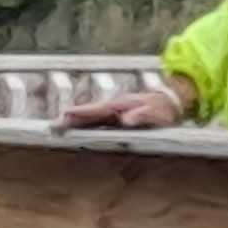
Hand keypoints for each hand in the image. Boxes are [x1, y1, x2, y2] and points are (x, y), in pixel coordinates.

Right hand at [60, 83, 185, 131]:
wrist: (172, 101)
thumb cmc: (164, 109)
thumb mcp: (156, 113)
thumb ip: (141, 115)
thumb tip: (125, 120)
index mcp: (122, 105)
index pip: (98, 110)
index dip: (82, 114)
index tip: (65, 116)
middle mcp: (116, 107)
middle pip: (91, 112)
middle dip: (73, 117)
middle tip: (55, 123)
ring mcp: (117, 110)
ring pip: (94, 115)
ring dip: (78, 119)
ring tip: (61, 124)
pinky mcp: (119, 115)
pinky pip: (100, 119)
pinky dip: (88, 121)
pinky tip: (80, 127)